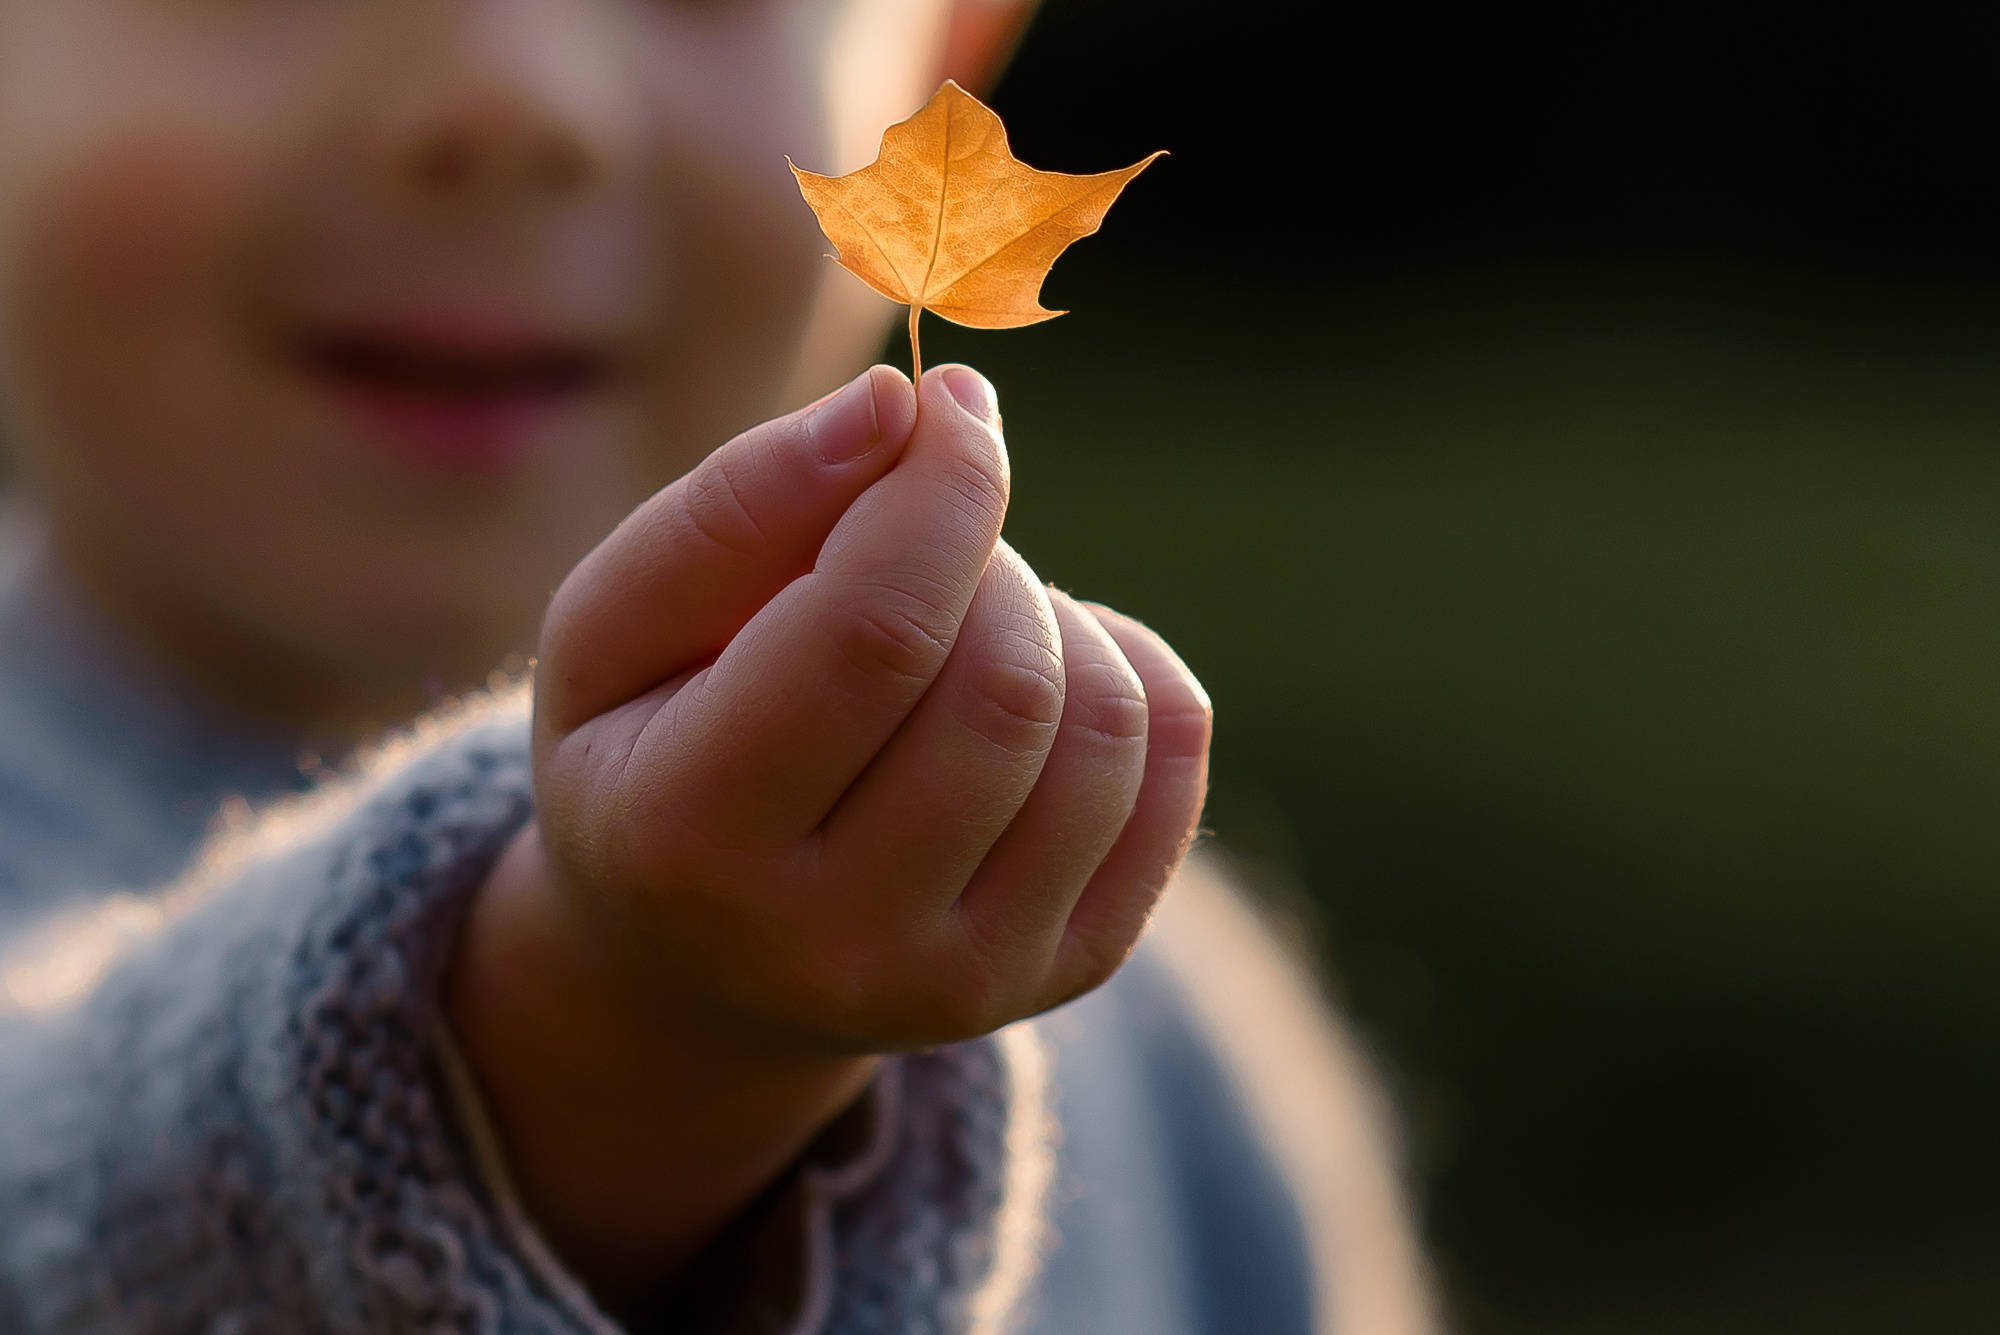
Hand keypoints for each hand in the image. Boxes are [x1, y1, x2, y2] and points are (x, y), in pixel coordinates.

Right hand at [448, 364, 1209, 1305]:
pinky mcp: (1067, 971)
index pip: (874, 635)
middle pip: (1003, 687)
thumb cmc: (650, 750)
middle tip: (922, 547)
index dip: (941, 491)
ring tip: (966, 622)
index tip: (950, 407)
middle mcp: (835, 943)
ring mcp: (966, 981)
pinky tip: (1039, 678)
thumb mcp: (618, 624)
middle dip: (986, 559)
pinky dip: (1127, 671)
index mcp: (688, 842)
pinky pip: (1169, 765)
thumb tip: (900, 406)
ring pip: (1101, 728)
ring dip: (1053, 617)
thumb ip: (736, 505)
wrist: (703, 961)